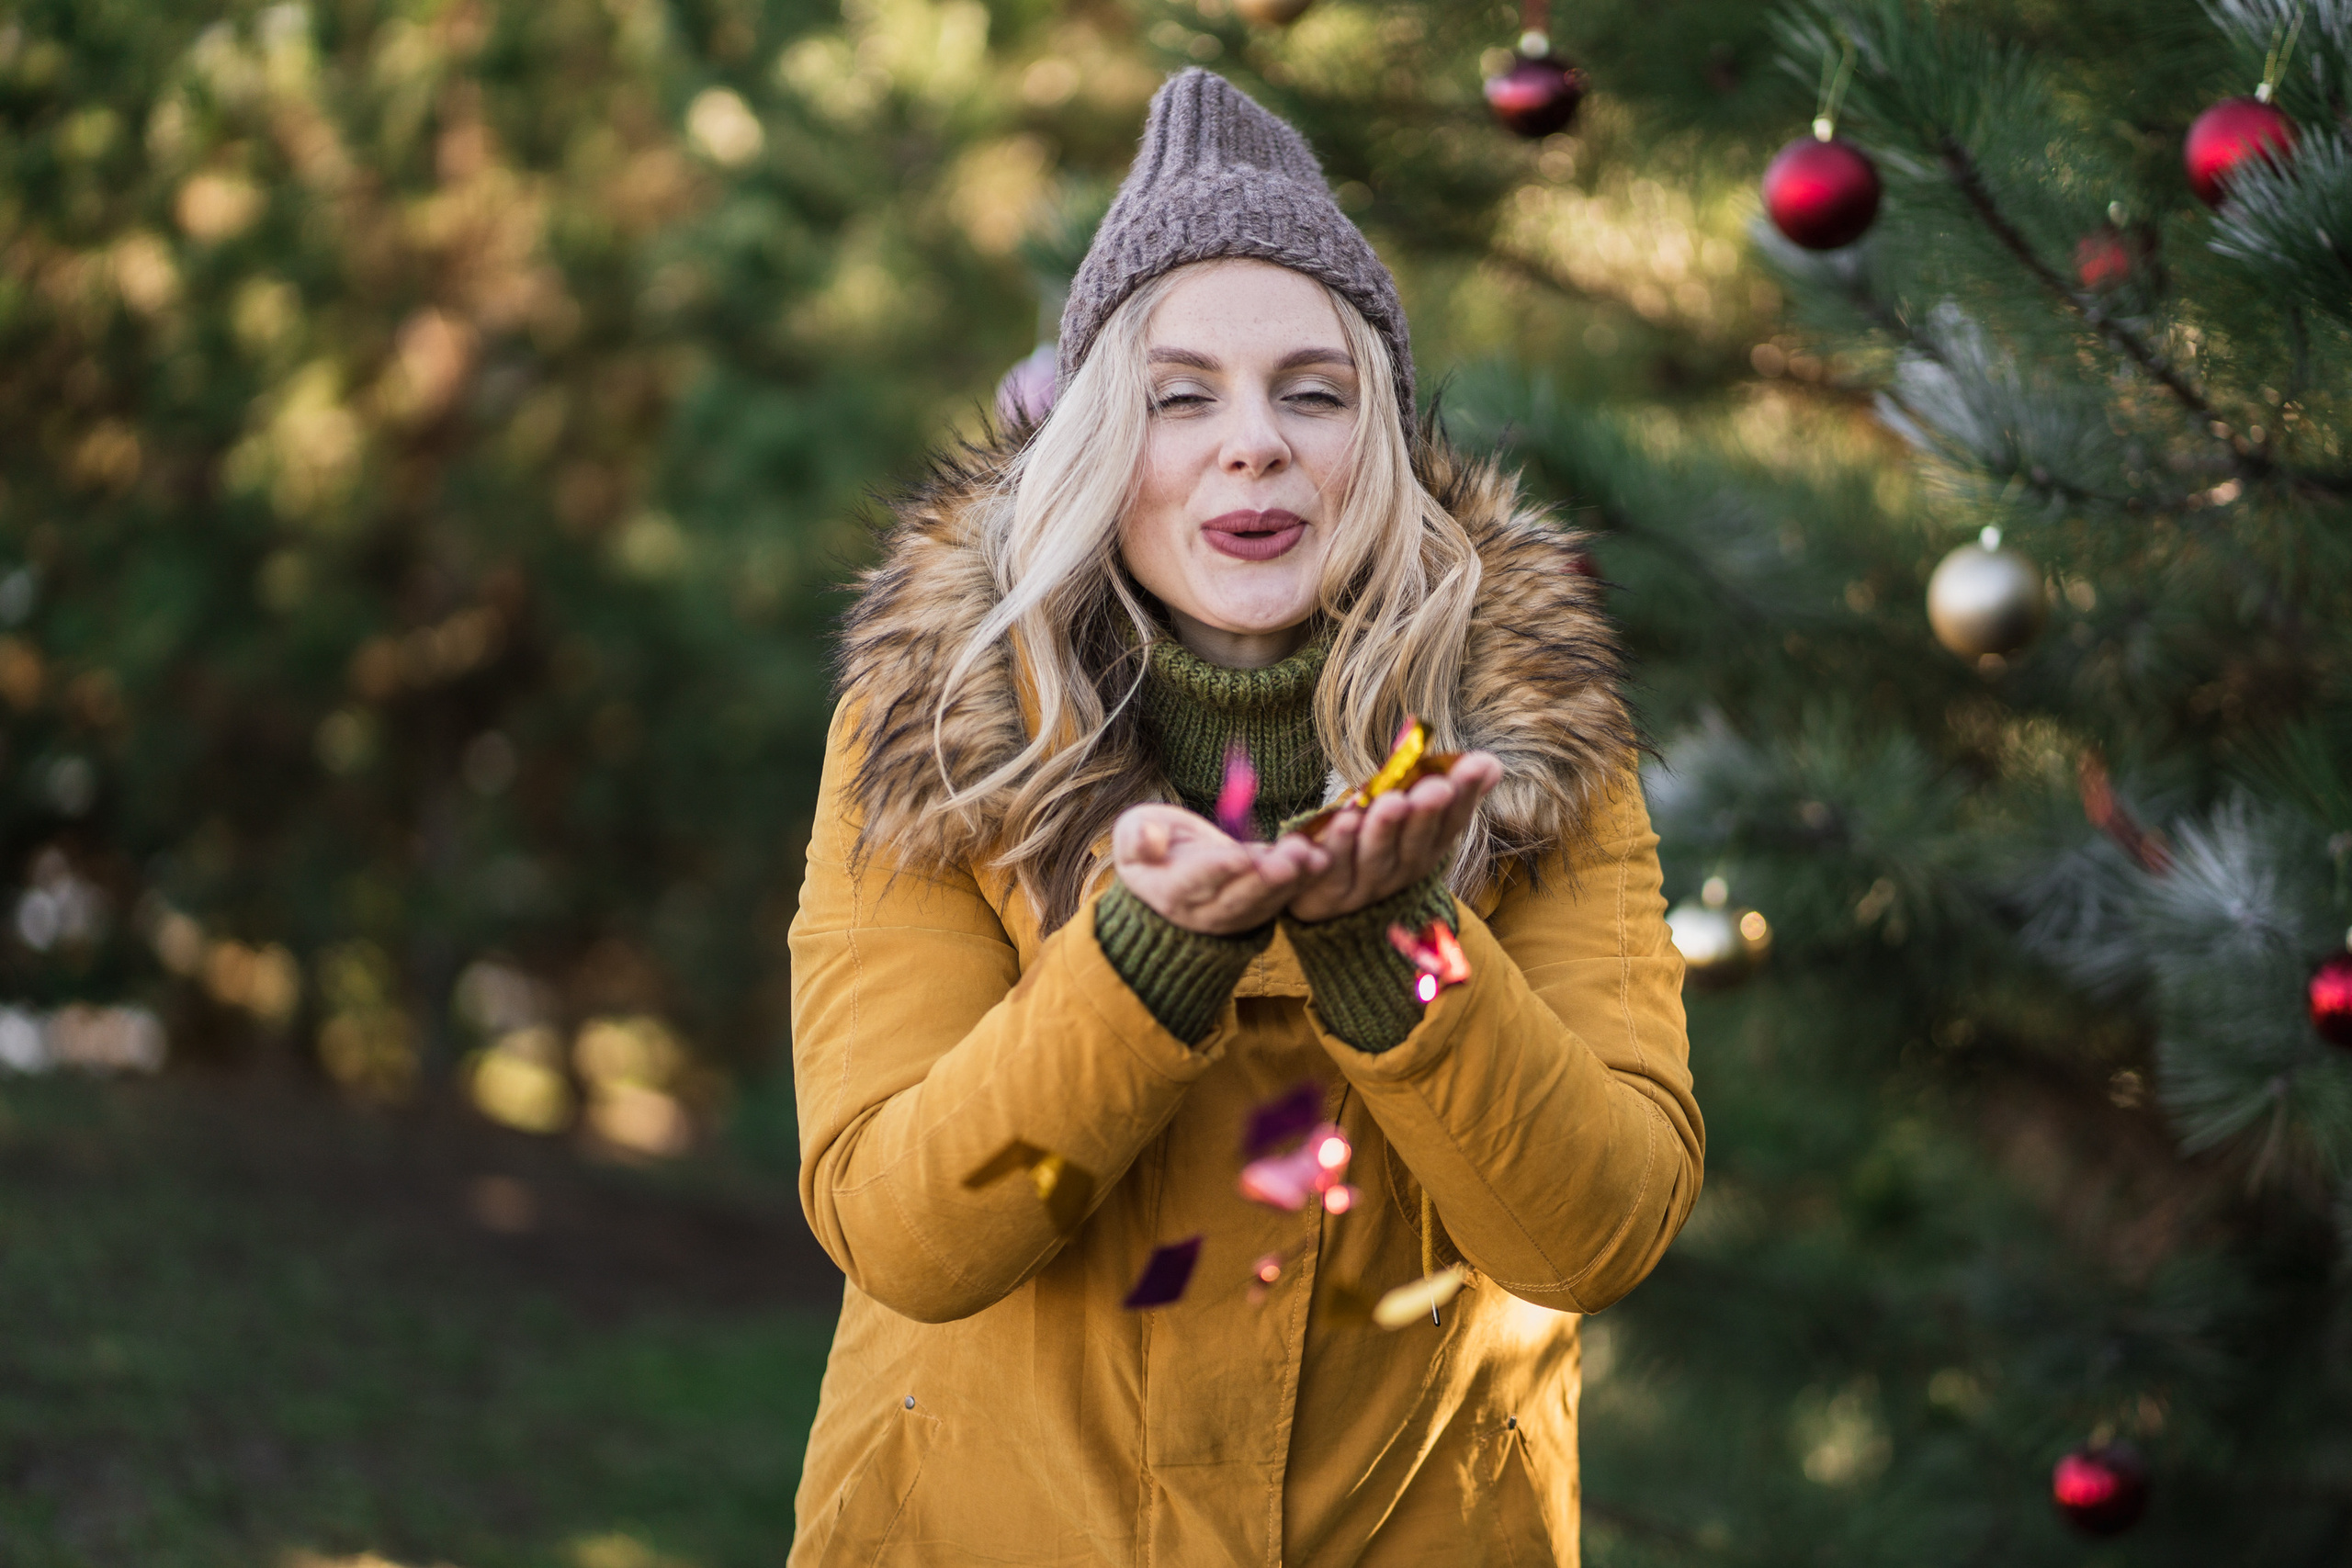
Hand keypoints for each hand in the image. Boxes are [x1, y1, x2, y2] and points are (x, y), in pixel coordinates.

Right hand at [1113, 804, 1331, 935]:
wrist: (1167, 881)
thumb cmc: (1152, 848)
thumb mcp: (1132, 835)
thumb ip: (1137, 837)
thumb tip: (1149, 838)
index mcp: (1169, 890)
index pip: (1194, 882)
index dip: (1217, 869)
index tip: (1239, 855)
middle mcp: (1203, 910)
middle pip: (1238, 897)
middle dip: (1266, 878)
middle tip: (1291, 858)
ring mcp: (1233, 915)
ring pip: (1265, 901)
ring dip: (1293, 880)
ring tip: (1314, 856)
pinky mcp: (1258, 909)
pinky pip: (1282, 898)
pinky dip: (1303, 882)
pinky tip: (1323, 860)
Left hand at [1283, 751, 1501, 923]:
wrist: (1320, 895)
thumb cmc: (1371, 841)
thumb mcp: (1409, 814)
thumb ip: (1446, 790)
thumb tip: (1492, 764)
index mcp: (1424, 850)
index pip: (1451, 822)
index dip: (1466, 795)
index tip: (1477, 765)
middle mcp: (1399, 871)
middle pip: (1415, 844)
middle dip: (1426, 814)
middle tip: (1435, 786)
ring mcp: (1363, 887)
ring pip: (1375, 859)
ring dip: (1383, 831)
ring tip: (1389, 802)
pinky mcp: (1323, 894)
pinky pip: (1327, 873)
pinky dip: (1331, 852)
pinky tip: (1333, 828)